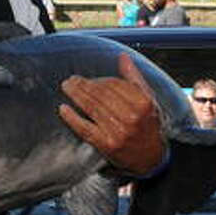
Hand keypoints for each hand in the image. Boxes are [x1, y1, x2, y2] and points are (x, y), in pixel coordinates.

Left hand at [59, 53, 164, 175]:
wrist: (151, 157)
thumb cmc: (149, 126)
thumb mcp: (148, 99)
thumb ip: (134, 78)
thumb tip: (123, 57)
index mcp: (142, 102)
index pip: (114, 84)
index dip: (99, 80)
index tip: (89, 79)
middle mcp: (131, 116)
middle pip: (100, 95)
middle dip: (83, 85)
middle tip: (71, 80)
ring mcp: (118, 131)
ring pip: (91, 108)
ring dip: (76, 95)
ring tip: (67, 88)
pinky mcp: (107, 144)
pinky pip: (85, 128)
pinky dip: (72, 118)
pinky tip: (64, 109)